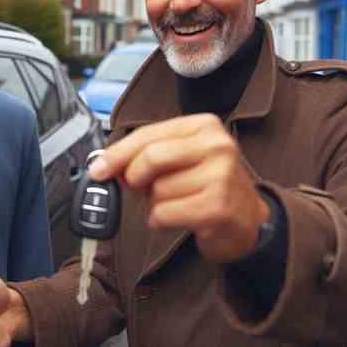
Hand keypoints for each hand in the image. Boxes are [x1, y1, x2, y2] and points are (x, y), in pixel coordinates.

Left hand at [89, 113, 269, 262]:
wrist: (248, 220)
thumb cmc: (207, 186)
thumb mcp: (180, 159)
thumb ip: (145, 155)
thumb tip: (105, 166)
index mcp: (204, 126)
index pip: (148, 134)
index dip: (117, 154)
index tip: (99, 169)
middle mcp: (217, 146)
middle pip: (150, 159)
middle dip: (135, 178)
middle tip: (140, 188)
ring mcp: (221, 176)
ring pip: (157, 191)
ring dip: (154, 203)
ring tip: (177, 202)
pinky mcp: (218, 207)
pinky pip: (165, 214)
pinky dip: (161, 220)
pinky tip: (180, 217)